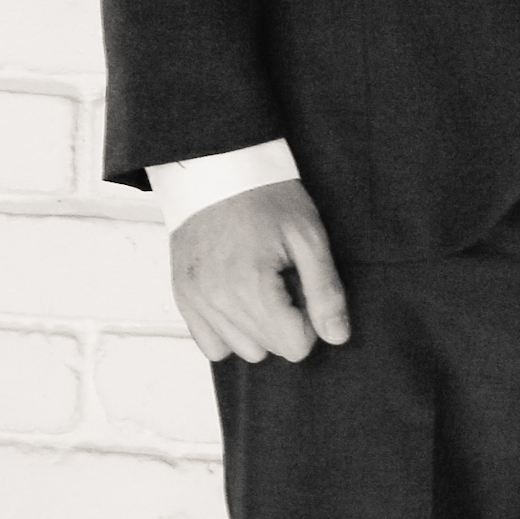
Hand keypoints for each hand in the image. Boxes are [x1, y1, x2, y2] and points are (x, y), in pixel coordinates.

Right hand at [169, 180, 349, 362]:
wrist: (217, 168)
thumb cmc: (265, 196)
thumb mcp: (308, 236)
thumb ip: (325, 291)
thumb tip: (336, 336)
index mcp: (251, 286)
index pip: (295, 346)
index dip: (310, 320)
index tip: (304, 288)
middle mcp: (217, 299)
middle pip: (269, 349)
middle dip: (285, 321)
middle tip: (283, 278)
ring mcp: (196, 299)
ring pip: (241, 350)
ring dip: (258, 327)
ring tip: (259, 283)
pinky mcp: (183, 296)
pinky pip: (210, 344)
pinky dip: (229, 330)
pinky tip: (238, 298)